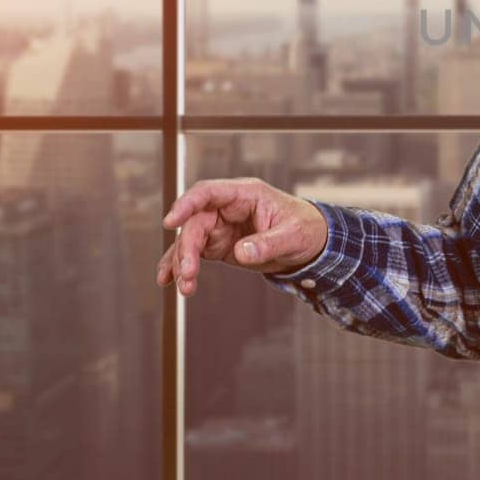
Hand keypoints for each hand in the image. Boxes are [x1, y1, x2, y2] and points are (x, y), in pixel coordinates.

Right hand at [156, 177, 328, 295]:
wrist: (310, 243)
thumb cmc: (305, 228)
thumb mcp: (293, 236)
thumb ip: (268, 243)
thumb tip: (241, 252)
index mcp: (245, 194)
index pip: (207, 192)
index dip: (186, 204)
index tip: (170, 222)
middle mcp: (227, 208)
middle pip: (195, 222)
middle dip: (186, 248)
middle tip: (187, 274)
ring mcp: (220, 226)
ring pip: (190, 240)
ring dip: (182, 263)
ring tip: (185, 288)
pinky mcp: (218, 244)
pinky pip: (193, 253)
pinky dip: (180, 266)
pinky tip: (168, 281)